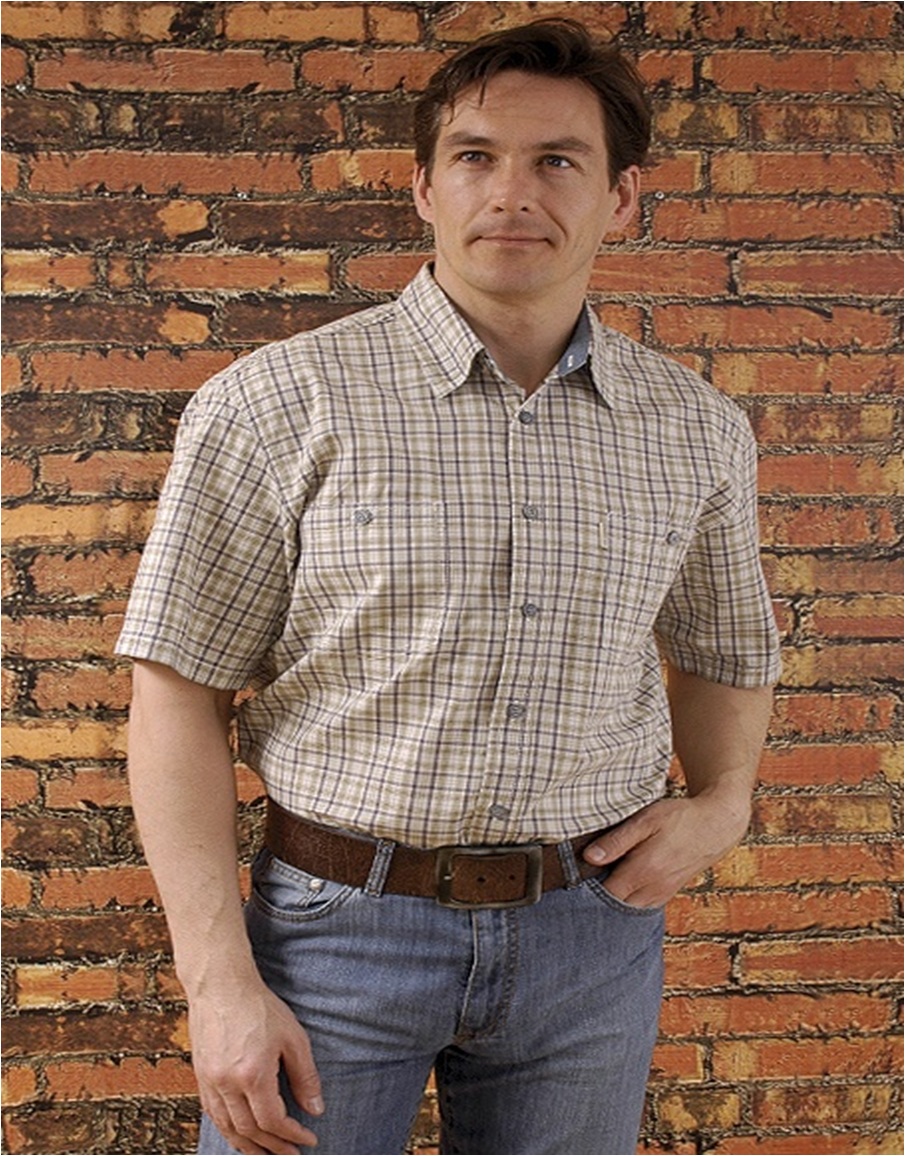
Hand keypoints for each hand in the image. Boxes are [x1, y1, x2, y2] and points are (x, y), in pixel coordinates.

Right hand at [189, 977, 323, 1154]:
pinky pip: (214, 1115)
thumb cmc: (260, 1007)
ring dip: (249, 1146)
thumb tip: (315, 1110)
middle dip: (273, 1147)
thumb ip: (305, 1076)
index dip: (292, 1135)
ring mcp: (210, 1082)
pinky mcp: (201, 1077)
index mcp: (253, 1074)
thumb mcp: (293, 1038)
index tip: (309, 1139)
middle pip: (250, 1131)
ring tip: (267, 1154)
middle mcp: (227, 1084)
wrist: (221, 985)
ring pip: (228, 1128)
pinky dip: (229, 1131)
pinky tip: (241, 1135)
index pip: (273, 1121)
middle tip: (292, 1154)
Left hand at [582, 792, 751, 908]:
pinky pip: (642, 905)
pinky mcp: (668, 893)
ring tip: (599, 881)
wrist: (716, 825)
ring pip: (628, 908)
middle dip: (596, 897)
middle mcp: (653, 888)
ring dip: (613, 899)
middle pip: (614, 905)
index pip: (604, 894)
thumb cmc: (679, 818)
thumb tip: (589, 857)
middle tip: (582, 880)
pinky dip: (628, 899)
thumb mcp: (646, 820)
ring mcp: (662, 893)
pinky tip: (620, 884)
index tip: (572, 878)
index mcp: (644, 870)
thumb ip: (617, 840)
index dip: (586, 888)